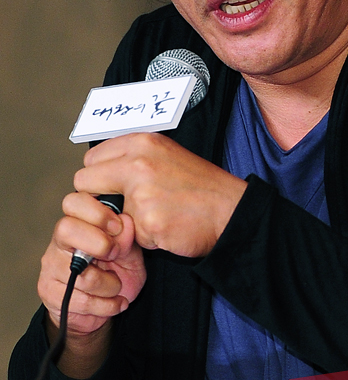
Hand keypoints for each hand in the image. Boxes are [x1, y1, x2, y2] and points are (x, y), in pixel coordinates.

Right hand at [38, 193, 145, 336]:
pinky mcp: (48, 291)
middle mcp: (60, 240)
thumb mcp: (130, 253)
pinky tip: (114, 302)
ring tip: (117, 286)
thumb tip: (125, 222)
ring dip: (110, 285)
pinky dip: (106, 305)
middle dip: (99, 244)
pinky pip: (81, 300)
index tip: (118, 227)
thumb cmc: (116, 271)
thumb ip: (128, 238)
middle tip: (114, 256)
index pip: (75, 202)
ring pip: (81, 274)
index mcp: (80, 222)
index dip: (98, 213)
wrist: (102, 308)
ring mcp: (51, 265)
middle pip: (66, 228)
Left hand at [73, 132, 247, 257]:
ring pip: (106, 213)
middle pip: (85, 182)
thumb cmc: (201, 186)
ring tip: (157, 215)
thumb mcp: (167, 154)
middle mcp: (138, 162)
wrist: (231, 210)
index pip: (91, 158)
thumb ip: (133, 157)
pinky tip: (166, 227)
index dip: (99, 176)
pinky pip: (129, 235)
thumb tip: (99, 170)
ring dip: (126, 220)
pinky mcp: (148, 222)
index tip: (113, 186)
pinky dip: (145, 237)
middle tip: (124, 206)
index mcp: (142, 142)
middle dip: (99, 198)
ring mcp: (142, 193)